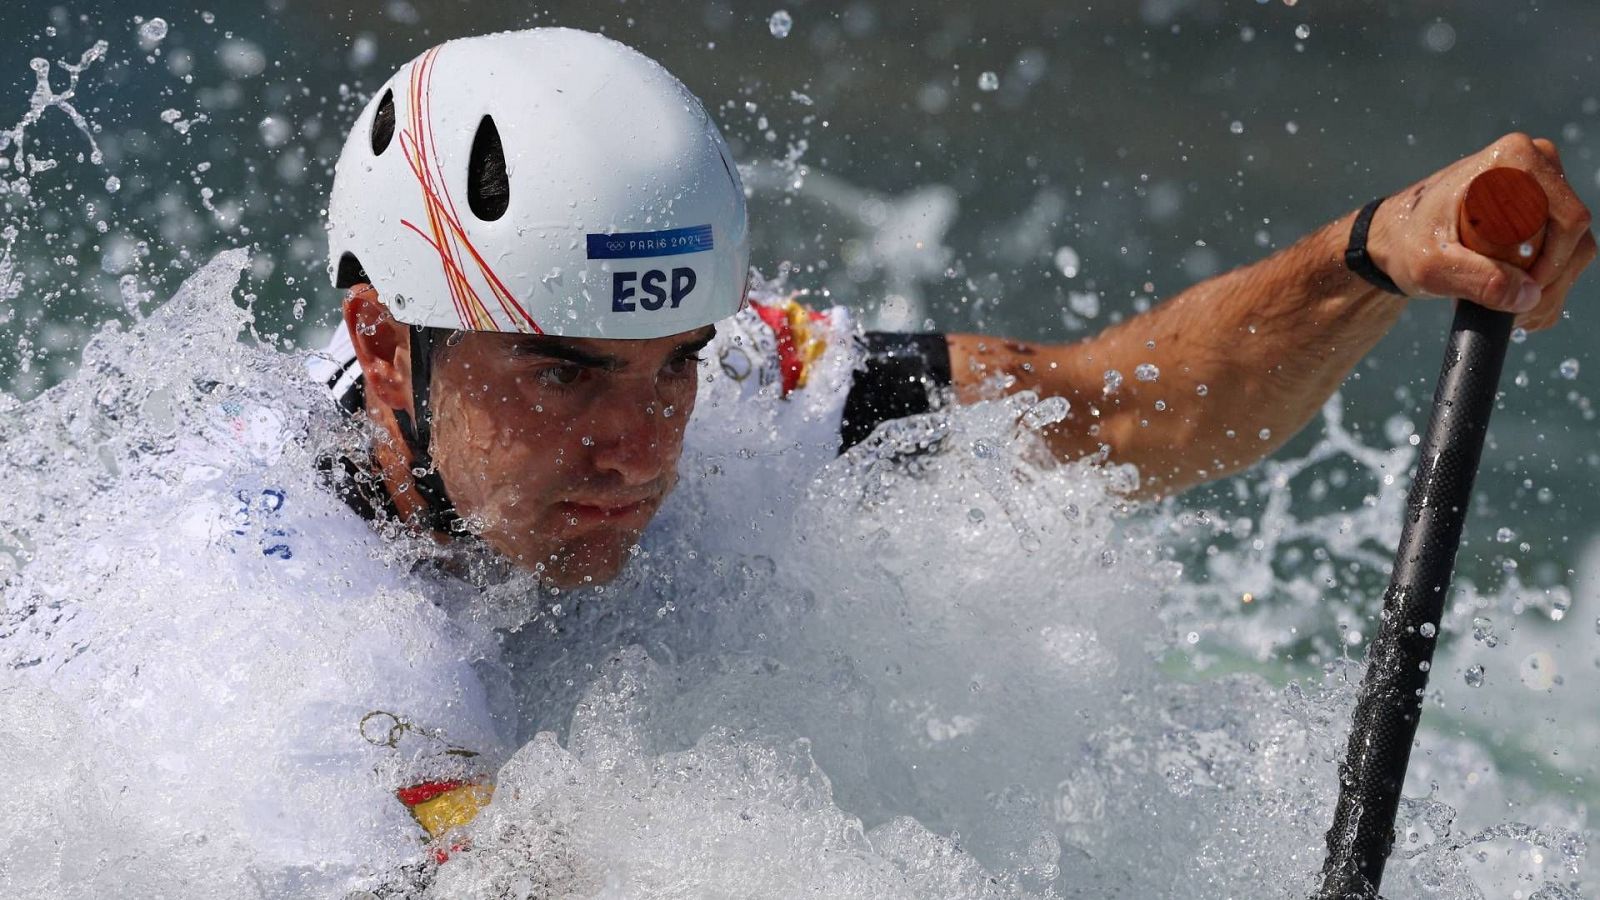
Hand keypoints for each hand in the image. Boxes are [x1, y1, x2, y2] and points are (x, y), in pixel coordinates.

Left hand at [1367, 132, 1595, 330]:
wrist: (1396, 239)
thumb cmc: (1407, 243)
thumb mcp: (1431, 265)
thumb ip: (1475, 280)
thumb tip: (1528, 295)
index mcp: (1515, 160)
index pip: (1567, 221)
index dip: (1549, 265)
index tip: (1513, 292)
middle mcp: (1537, 164)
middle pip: (1573, 239)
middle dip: (1543, 283)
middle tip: (1502, 306)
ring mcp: (1543, 185)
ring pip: (1574, 251)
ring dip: (1544, 290)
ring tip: (1504, 308)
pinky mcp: (1544, 209)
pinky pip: (1564, 254)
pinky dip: (1543, 287)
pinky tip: (1512, 302)